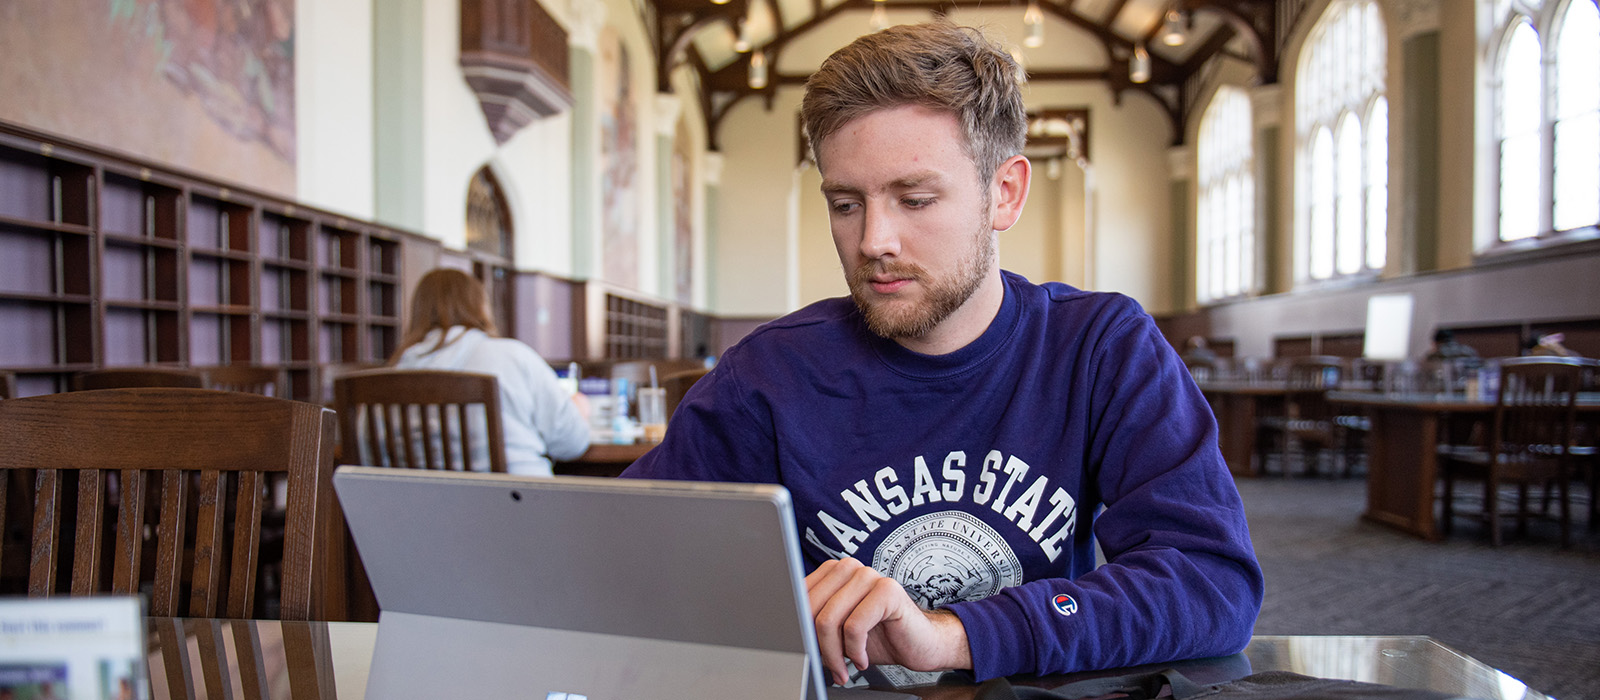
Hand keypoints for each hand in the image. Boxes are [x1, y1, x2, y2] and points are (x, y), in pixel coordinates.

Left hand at [805, 557, 971, 684]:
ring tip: (845, 667)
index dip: (798, 628)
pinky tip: (863, 659)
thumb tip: (788, 635)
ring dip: (835, 653)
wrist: (920, 644)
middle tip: (829, 666)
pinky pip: (854, 626)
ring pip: (829, 619)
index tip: (803, 652)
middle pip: (810, 609)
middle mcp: (849, 568)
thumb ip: (814, 623)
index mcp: (832, 572)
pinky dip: (855, 651)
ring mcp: (869, 576)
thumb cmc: (879, 637)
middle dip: (816, 645)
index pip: (798, 597)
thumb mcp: (838, 631)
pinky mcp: (887, 590)